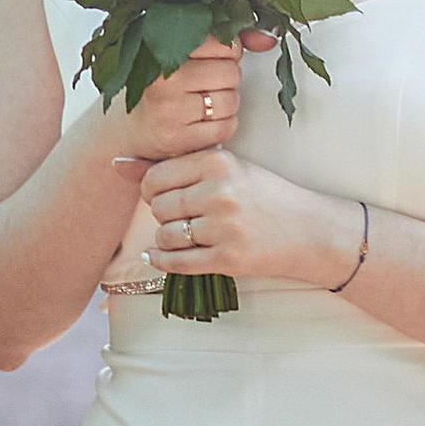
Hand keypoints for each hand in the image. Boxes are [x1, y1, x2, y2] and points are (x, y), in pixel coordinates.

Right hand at [111, 37, 248, 169]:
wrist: (136, 127)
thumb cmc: (166, 87)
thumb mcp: (188, 53)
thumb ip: (228, 40)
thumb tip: (269, 38)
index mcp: (164, 46)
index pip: (224, 43)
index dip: (226, 53)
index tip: (211, 60)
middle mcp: (164, 77)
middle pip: (231, 72)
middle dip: (226, 80)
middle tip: (203, 86)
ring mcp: (169, 109)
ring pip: (231, 101)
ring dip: (225, 105)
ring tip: (202, 104)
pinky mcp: (176, 138)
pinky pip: (225, 128)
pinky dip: (221, 127)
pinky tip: (202, 123)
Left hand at [138, 141, 359, 289]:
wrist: (309, 230)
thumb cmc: (264, 196)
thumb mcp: (224, 169)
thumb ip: (171, 165)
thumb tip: (115, 162)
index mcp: (218, 162)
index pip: (155, 177)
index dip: (153, 190)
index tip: (170, 195)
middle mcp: (220, 192)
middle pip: (158, 208)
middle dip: (163, 215)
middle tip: (183, 216)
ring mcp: (225, 227)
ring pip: (165, 236)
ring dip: (167, 240)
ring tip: (188, 235)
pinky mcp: (228, 259)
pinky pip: (176, 264)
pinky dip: (164, 262)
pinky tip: (164, 257)